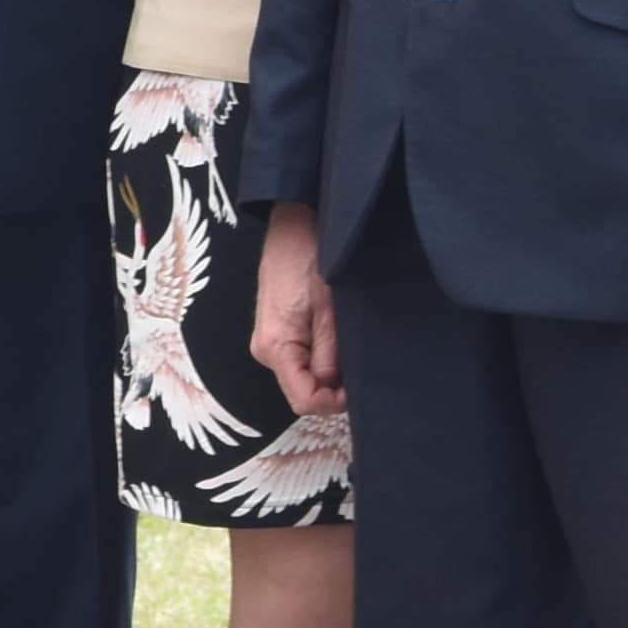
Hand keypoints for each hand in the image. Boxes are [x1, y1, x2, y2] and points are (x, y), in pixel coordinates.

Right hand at [251, 201, 344, 416]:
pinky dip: (323, 355)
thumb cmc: (310, 258)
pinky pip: (302, 357)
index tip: (359, 388)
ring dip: (330, 368)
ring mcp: (270, 341)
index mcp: (275, 347)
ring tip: (349, 341)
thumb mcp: (329, 310)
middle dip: (333, 385)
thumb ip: (331, 355)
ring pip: (304, 374)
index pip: (303, 400)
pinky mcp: (278, 330)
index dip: (332, 403)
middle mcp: (266, 350)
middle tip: (361, 360)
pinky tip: (337, 334)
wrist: (292, 224)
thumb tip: (336, 391)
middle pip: (303, 389)